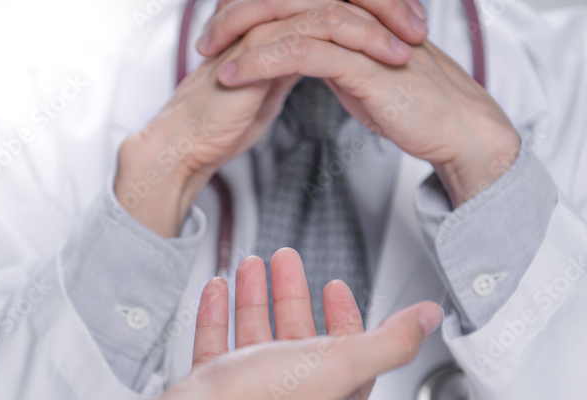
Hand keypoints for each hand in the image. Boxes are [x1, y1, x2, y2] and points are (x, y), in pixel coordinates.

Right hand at [113, 0, 423, 237]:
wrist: (192, 141)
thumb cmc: (226, 118)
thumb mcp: (274, 80)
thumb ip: (297, 58)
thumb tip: (328, 56)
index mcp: (275, 15)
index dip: (377, 5)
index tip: (410, 27)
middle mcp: (270, 10)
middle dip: (387, 4)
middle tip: (419, 27)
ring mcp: (264, 20)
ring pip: (335, 2)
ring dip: (380, 21)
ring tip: (409, 45)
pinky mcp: (261, 40)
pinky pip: (320, 27)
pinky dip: (358, 39)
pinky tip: (383, 56)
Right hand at [139, 248, 442, 399]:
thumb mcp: (335, 366)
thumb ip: (387, 343)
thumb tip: (429, 320)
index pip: (350, 358)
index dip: (344, 317)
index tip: (335, 287)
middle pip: (299, 343)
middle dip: (293, 297)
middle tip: (285, 263)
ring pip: (257, 343)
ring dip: (256, 300)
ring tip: (249, 267)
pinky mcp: (212, 398)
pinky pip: (218, 350)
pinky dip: (220, 317)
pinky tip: (217, 293)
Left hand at [201, 5, 520, 206]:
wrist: (455, 128)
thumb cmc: (412, 105)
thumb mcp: (360, 74)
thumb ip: (332, 57)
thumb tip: (302, 55)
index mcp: (354, 13)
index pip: (292, 0)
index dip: (252, 11)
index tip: (218, 33)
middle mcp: (356, 14)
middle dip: (237, 15)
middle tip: (204, 38)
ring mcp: (360, 34)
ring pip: (288, 20)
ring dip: (241, 37)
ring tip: (209, 55)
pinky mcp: (362, 63)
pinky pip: (300, 53)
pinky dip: (260, 62)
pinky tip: (234, 74)